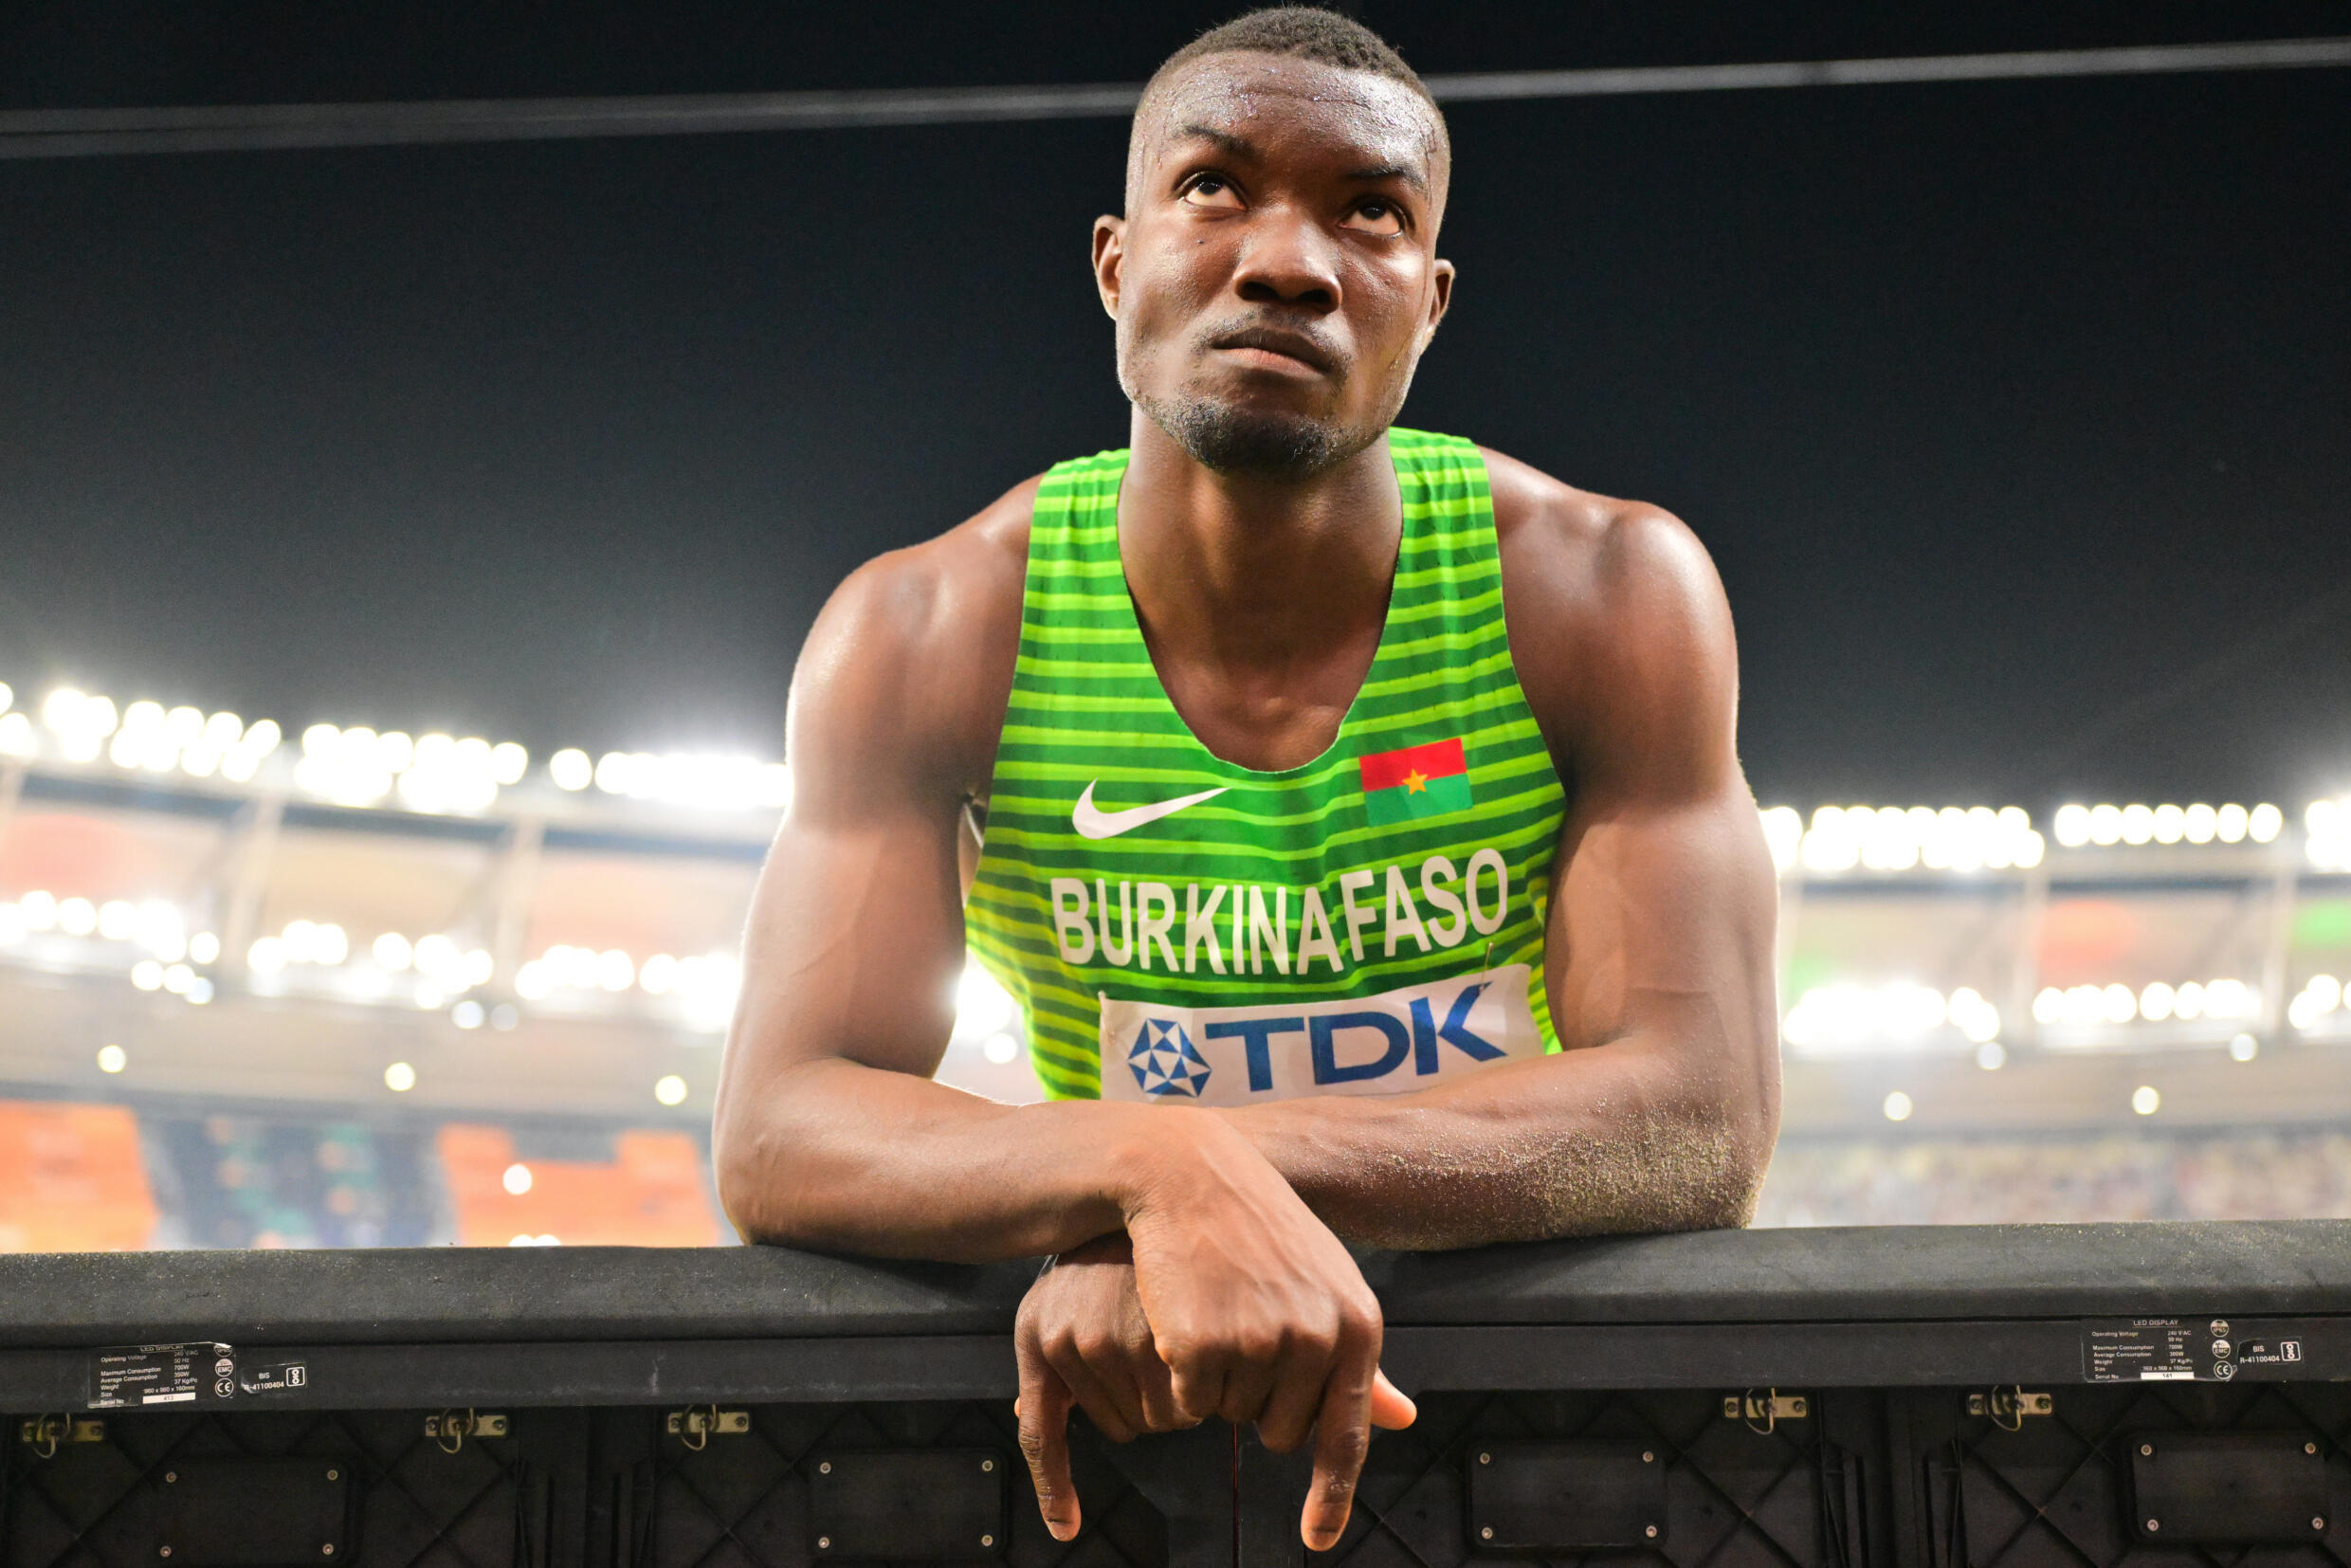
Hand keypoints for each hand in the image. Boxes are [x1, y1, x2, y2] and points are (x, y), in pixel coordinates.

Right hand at [1014, 1115, 1416, 1548]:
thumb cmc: (1259, 1231)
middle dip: (1255, 1397)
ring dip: (1216, 1382)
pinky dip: (1179, 1375)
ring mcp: (1259, 1342)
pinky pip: (1189, 1401)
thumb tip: (1405, 1420)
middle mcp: (1317, 1339)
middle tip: (1239, 1330)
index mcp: (1357, 1325)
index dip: (1331, 1494)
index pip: (1349, 1432)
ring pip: (1232, 1416)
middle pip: (1280, 1430)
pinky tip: (1180, 1318)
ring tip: (1213, 1311)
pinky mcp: (1200, 1345)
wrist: (1189, 1176)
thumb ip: (1359, 1360)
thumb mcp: (1326, 1283)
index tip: (1317, 1540)